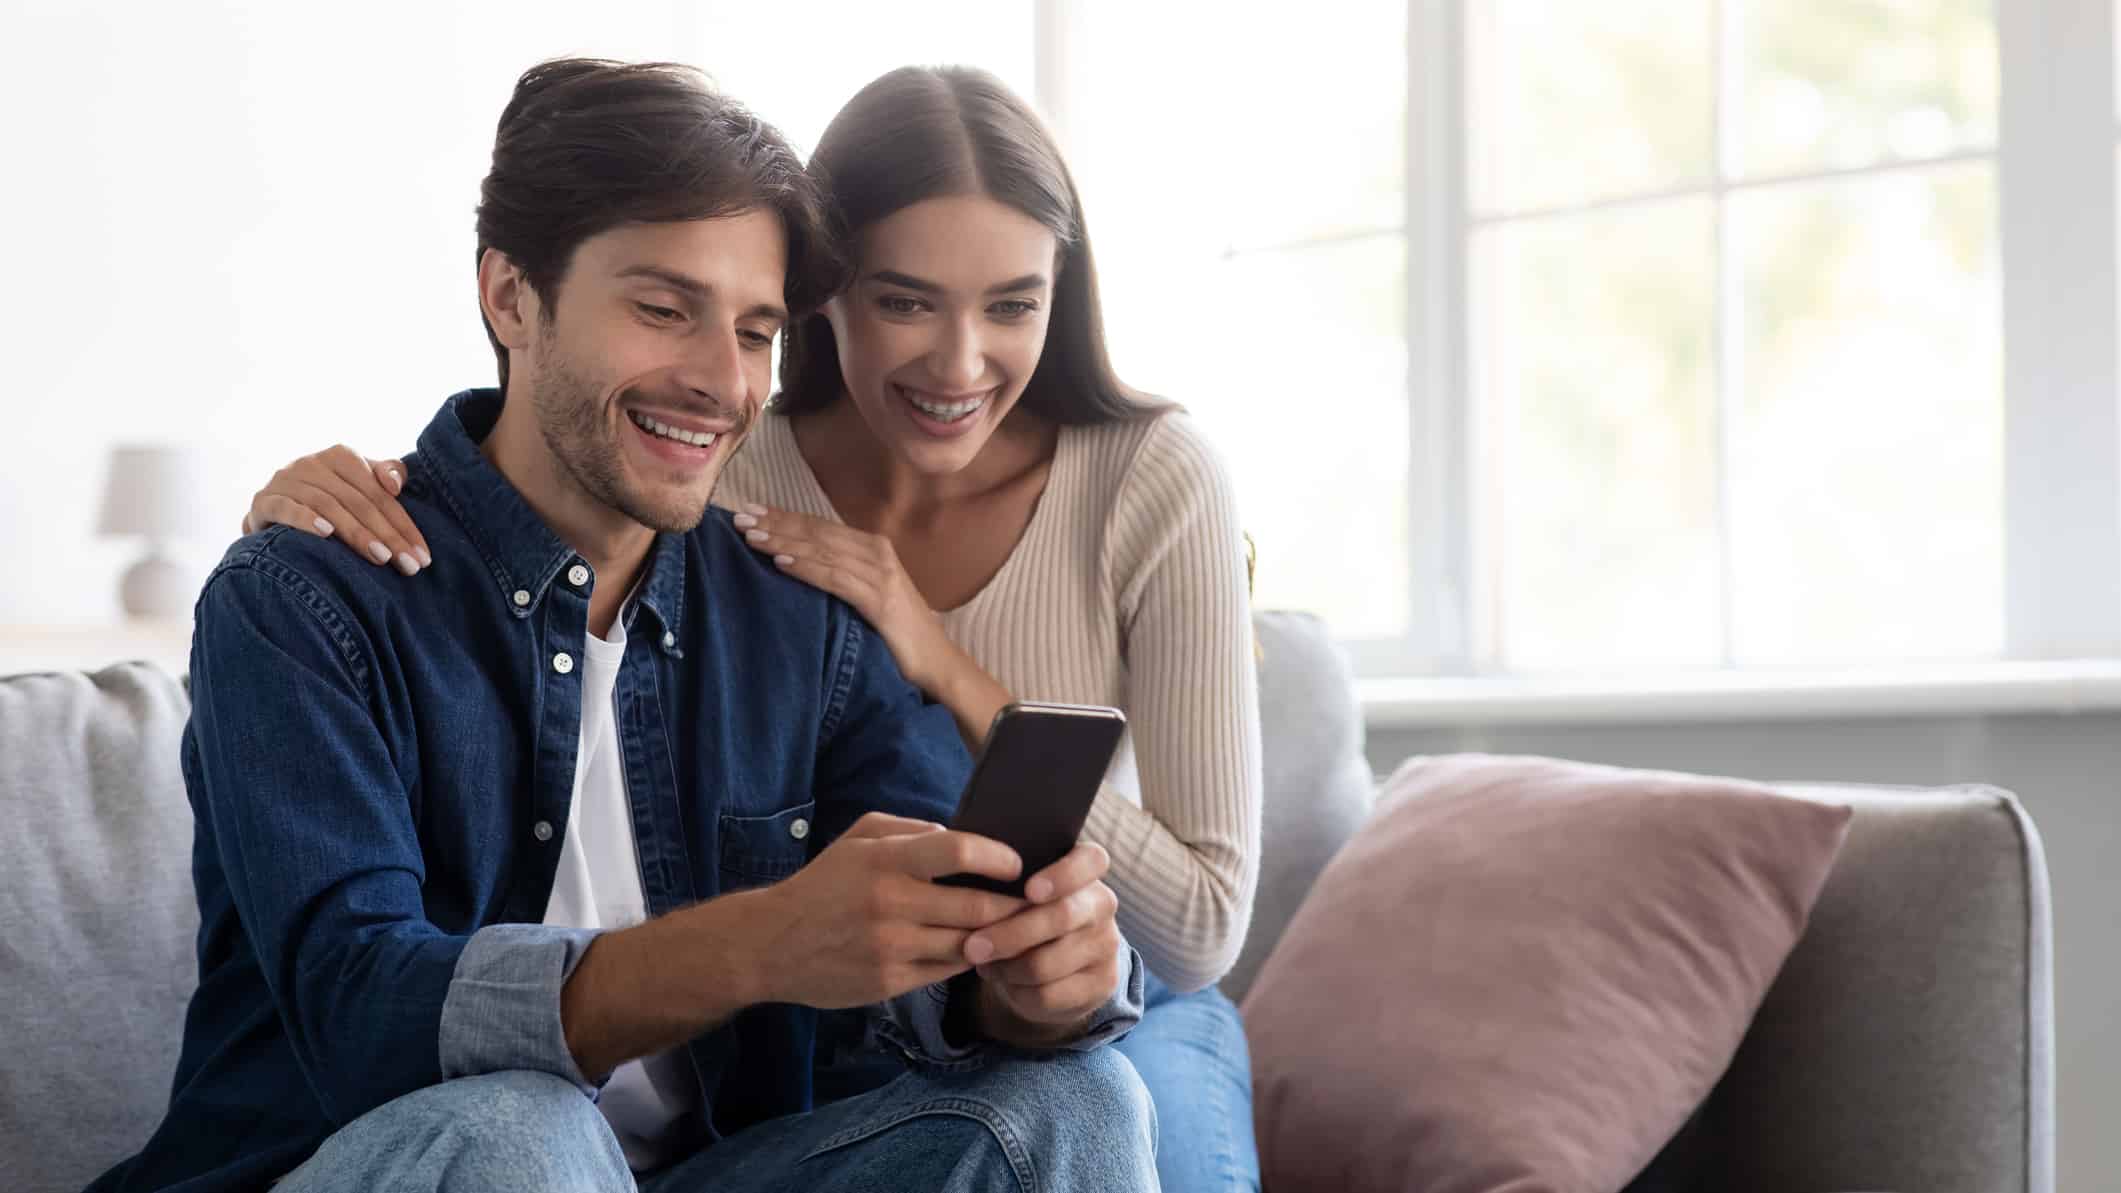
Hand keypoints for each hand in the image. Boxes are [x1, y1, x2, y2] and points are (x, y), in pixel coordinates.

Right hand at [243, 446, 429, 575]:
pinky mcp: (264, 500)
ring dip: (356, 533)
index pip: (381, 494)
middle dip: (388, 535)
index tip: (423, 557)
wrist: (271, 512)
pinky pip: (286, 508)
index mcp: (342, 457)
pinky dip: (306, 520)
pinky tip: (327, 535)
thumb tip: (395, 484)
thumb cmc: (327, 499)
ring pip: (328, 506)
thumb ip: (384, 475)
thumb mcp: (358, 485)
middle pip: (358, 501)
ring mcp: (285, 480)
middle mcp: (312, 463)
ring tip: (380, 557)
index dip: (404, 525)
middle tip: (409, 565)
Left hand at [731, 505, 951, 692]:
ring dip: (784, 542)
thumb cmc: (898, 630)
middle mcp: (877, 553)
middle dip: (776, 524)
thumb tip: (798, 563)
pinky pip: (835, 579)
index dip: (784, 517)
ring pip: (823, 552)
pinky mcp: (879, 600)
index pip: (820, 527)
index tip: (750, 511)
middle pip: (817, 533)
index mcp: (873, 547)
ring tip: (752, 538)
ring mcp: (880, 575)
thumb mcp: (869, 593)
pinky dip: (807, 568)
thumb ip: (843, 573)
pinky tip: (781, 563)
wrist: (936, 660)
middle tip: (740, 518)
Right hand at [753, 812, 1026, 1009]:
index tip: (1017, 863)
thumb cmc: (823, 884)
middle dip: (1013, 906)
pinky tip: (979, 950)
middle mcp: (891, 904)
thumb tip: (961, 836)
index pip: (958, 851)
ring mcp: (892, 948)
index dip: (998, 857)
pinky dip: (968, 960)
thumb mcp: (858, 839)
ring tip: (1016, 929)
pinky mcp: (890, 983)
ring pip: (969, 944)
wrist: (771, 944)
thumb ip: (911, 830)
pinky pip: (948, 971)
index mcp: (886, 861)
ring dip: (997, 938)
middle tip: (1035, 903)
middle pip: (976, 907)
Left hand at [963, 842, 1124, 1041]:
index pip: (1092, 860)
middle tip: (972, 947)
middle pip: (1061, 917)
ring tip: (985, 964)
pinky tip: (1006, 983)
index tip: (1029, 891)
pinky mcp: (1103, 983)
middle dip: (1010, 934)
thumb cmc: (1024, 913)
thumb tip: (971, 898)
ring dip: (1007, 969)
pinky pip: (1049, 994)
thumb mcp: (1019, 891)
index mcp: (1087, 867)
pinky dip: (1018, 993)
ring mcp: (1107, 944)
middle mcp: (1103, 903)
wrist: (1051, 966)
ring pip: (1047, 963)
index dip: (1062, 875)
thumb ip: (1005, 885)